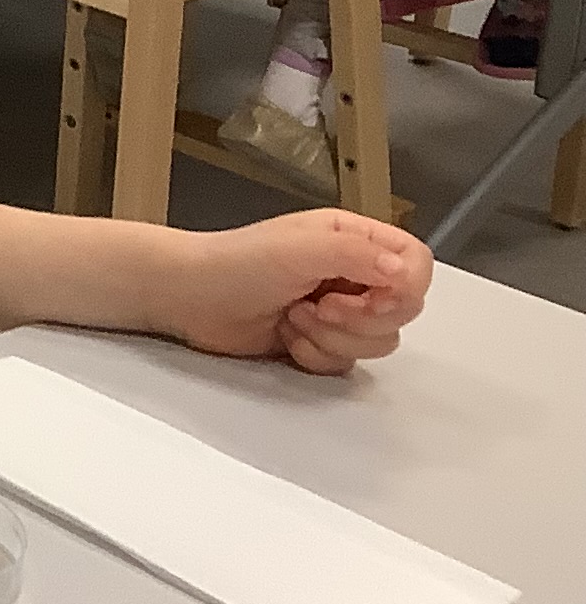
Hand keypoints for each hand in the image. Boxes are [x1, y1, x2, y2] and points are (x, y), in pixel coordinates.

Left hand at [159, 210, 430, 373]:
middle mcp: (352, 273)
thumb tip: (405, 275)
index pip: (416, 264)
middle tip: (317, 305)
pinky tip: (287, 337)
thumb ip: (358, 256)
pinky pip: (347, 363)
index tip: (369, 298)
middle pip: (403, 310)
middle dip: (360, 318)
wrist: (188, 297)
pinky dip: (317, 355)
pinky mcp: (320, 341)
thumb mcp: (300, 247)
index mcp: (353, 239)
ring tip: (294, 317)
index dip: (404, 289)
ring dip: (334, 337)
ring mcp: (338, 310)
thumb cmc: (237, 261)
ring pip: (378, 342)